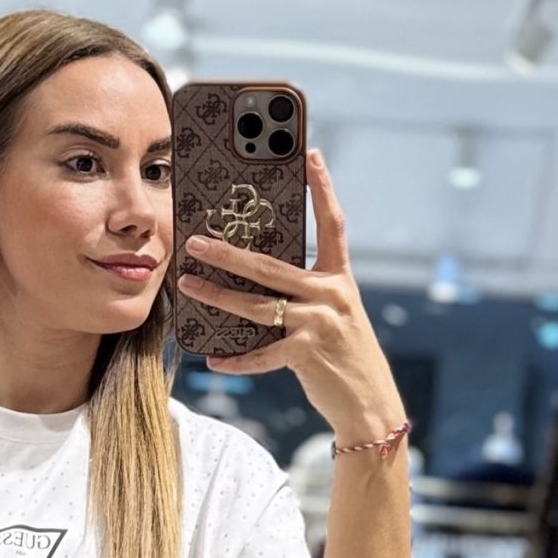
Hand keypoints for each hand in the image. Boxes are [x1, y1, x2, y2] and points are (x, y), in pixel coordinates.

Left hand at [176, 149, 407, 441]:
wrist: (370, 404)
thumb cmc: (343, 354)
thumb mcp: (333, 313)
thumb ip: (304, 292)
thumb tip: (255, 272)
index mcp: (340, 279)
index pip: (334, 224)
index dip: (323, 188)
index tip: (310, 154)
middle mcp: (332, 295)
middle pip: (271, 266)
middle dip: (229, 252)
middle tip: (195, 240)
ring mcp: (320, 325)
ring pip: (258, 306)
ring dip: (217, 296)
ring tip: (187, 285)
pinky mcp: (308, 355)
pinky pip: (263, 355)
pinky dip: (237, 360)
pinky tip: (214, 360)